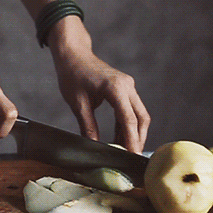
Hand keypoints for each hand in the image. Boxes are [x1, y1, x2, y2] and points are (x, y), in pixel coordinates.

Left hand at [49, 20, 149, 152]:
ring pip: (139, 114)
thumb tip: (94, 146)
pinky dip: (127, 124)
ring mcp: (128, 86)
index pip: (128, 119)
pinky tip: (120, 138)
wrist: (73, 54)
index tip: (131, 156)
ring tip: (125, 151)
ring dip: (133, 132)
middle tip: (131, 158)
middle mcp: (127, 86)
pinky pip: (130, 109)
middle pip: (141, 118)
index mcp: (115, 88)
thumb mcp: (77, 103)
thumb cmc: (72, 75)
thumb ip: (87, 125)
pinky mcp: (125, 88)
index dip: (132, 140)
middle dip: (138, 139)